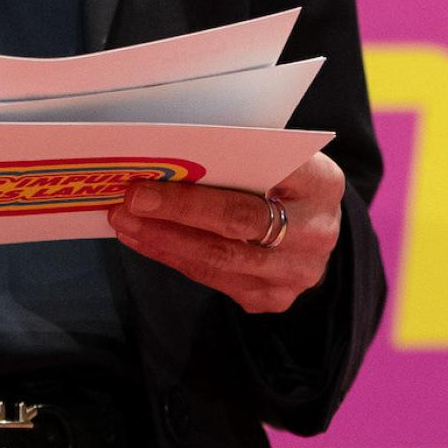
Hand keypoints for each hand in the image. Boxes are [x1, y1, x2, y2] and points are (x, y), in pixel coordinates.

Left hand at [108, 151, 343, 313]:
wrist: (314, 224)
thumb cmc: (284, 176)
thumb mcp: (277, 154)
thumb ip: (242, 151)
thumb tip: (170, 149)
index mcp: (322, 183)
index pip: (258, 178)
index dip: (203, 182)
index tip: (151, 175)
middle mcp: (317, 232)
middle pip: (236, 223)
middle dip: (176, 212)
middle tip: (129, 201)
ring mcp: (297, 273)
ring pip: (219, 259)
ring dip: (164, 240)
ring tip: (125, 222)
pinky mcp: (274, 298)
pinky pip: (214, 280)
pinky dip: (174, 258)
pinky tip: (146, 240)